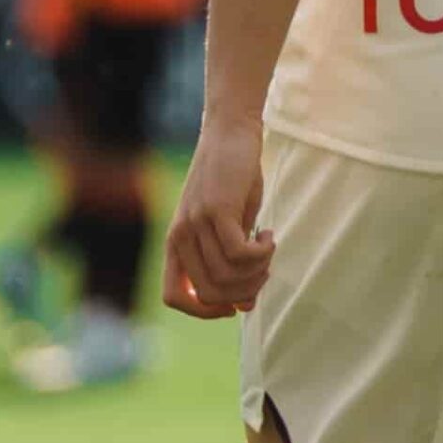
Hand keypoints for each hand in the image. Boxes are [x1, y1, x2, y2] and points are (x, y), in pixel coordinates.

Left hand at [162, 116, 274, 319]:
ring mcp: (196, 223)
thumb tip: (245, 306)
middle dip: (243, 292)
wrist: (231, 132)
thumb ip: (232, 263)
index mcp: (176, 243)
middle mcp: (180, 236)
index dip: (203, 310)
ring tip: (268, 249)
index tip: (233, 302)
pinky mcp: (217, 209)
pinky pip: (239, 253)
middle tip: (263, 270)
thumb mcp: (229, 226)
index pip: (174, 297)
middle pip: (210, 293)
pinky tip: (269, 236)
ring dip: (257, 271)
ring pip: (227, 275)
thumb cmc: (231, 180)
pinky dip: (261, 254)